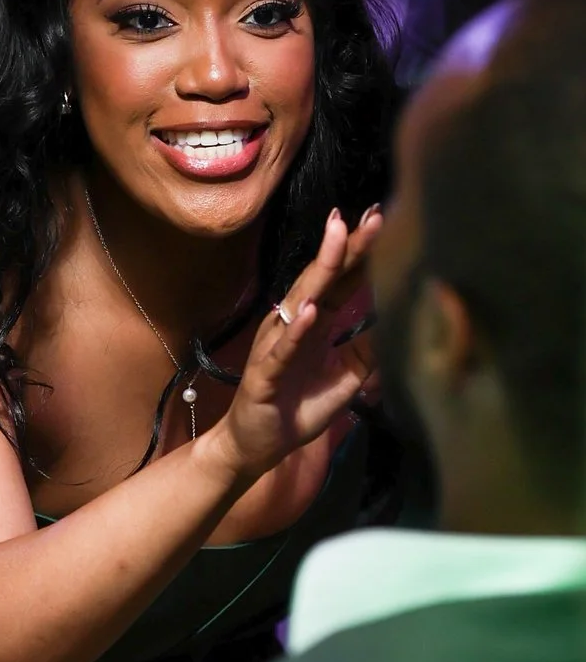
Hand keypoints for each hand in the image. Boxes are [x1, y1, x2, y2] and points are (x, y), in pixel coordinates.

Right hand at [199, 204, 380, 492]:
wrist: (256, 446)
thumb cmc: (298, 409)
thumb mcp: (348, 377)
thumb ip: (371, 349)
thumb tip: (404, 322)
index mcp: (315, 325)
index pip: (341, 281)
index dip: (361, 253)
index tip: (383, 218)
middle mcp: (293, 326)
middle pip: (322, 279)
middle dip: (346, 246)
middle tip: (371, 215)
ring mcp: (276, 347)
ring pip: (299, 302)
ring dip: (321, 271)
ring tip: (339, 240)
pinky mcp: (264, 374)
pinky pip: (282, 349)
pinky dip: (296, 329)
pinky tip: (311, 310)